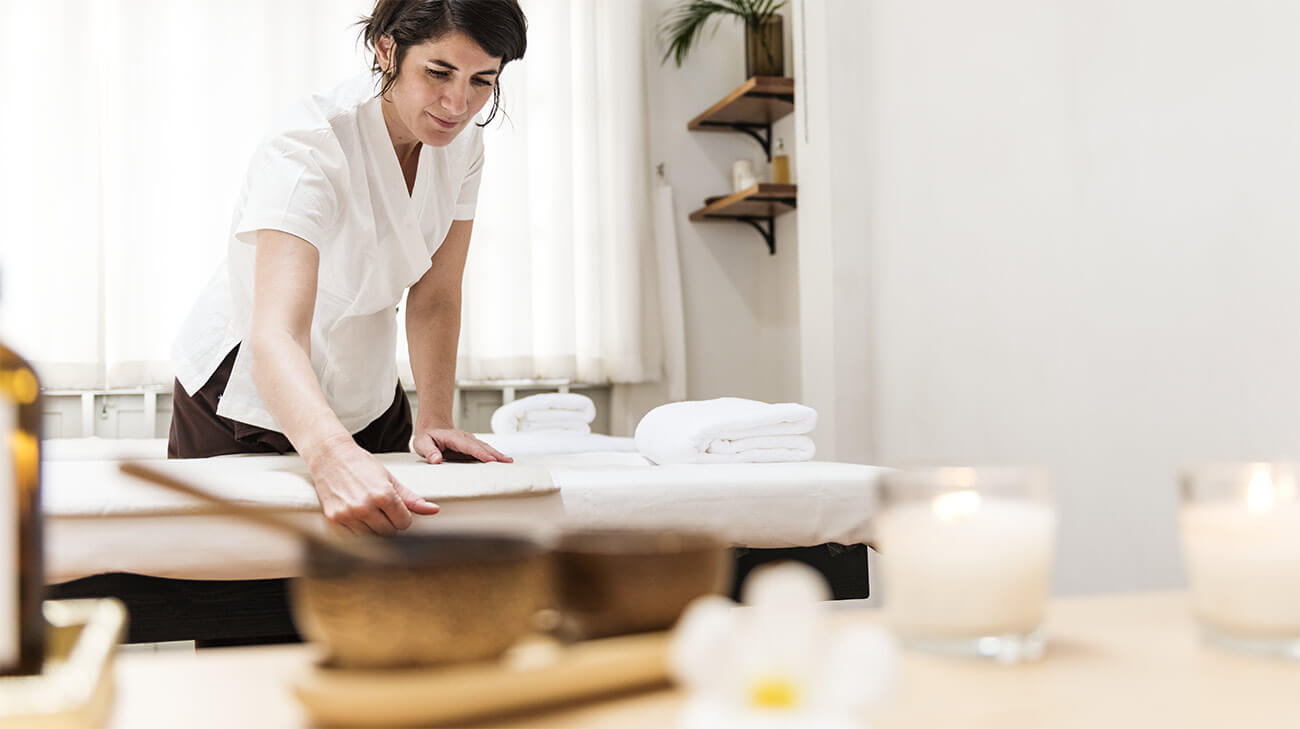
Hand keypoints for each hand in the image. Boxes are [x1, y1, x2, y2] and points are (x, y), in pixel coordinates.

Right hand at [307, 435, 440, 534]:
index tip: (396, 508)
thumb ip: (411, 498)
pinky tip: (357, 516)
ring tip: (368, 510)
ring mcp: (348, 515)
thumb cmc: (362, 466)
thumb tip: (433, 510)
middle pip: (389, 532)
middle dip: (389, 523)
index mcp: (383, 495)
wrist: (331, 457)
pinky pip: (353, 538)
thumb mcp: (390, 479)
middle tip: (381, 509)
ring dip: (373, 527)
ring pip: (371, 537)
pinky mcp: (334, 520)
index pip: (404, 523)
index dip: (402, 516)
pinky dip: (358, 530)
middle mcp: (365, 507)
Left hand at [412, 425, 512, 464]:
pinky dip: (494, 455)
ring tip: (509, 461)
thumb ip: (429, 452)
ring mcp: (469, 441)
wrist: (432, 429)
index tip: (490, 460)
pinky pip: (484, 451)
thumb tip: (436, 460)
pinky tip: (502, 461)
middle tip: (507, 461)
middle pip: (482, 446)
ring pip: (485, 447)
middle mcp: (465, 438)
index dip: (479, 453)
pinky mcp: (471, 447)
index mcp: (454, 437)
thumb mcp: (421, 444)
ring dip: (497, 454)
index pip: (468, 446)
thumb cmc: (427, 438)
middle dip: (495, 453)